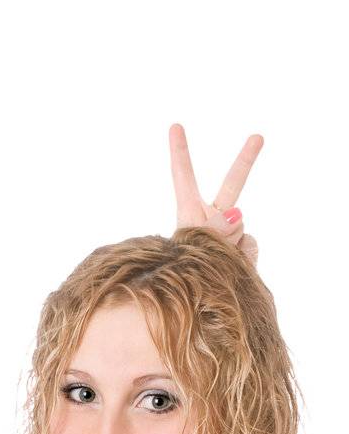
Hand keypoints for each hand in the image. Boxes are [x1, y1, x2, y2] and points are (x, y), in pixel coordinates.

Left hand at [169, 123, 262, 265]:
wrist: (200, 306)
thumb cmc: (185, 275)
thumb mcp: (192, 248)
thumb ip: (213, 229)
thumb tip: (238, 216)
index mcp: (189, 213)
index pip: (183, 178)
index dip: (179, 152)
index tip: (175, 126)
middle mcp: (212, 218)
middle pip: (232, 184)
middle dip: (246, 160)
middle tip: (258, 136)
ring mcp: (232, 232)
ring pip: (240, 225)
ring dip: (229, 243)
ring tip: (216, 260)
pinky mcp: (246, 248)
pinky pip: (249, 245)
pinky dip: (241, 258)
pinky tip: (231, 268)